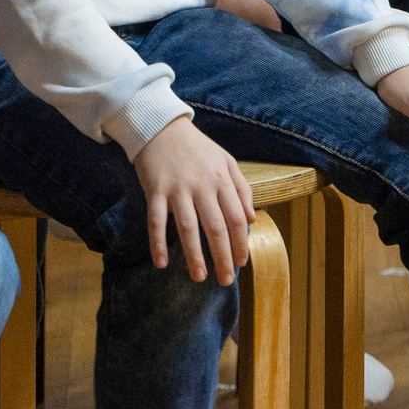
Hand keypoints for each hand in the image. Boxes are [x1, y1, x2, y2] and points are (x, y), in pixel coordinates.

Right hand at [132, 116, 255, 284]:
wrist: (161, 127)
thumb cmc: (197, 148)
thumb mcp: (226, 161)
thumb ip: (241, 189)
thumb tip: (252, 219)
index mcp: (222, 180)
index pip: (237, 218)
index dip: (241, 243)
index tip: (242, 262)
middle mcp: (202, 186)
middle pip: (216, 227)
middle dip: (223, 257)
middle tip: (226, 280)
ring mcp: (178, 188)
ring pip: (188, 227)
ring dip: (194, 256)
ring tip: (199, 278)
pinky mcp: (155, 189)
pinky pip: (156, 220)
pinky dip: (158, 243)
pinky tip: (162, 263)